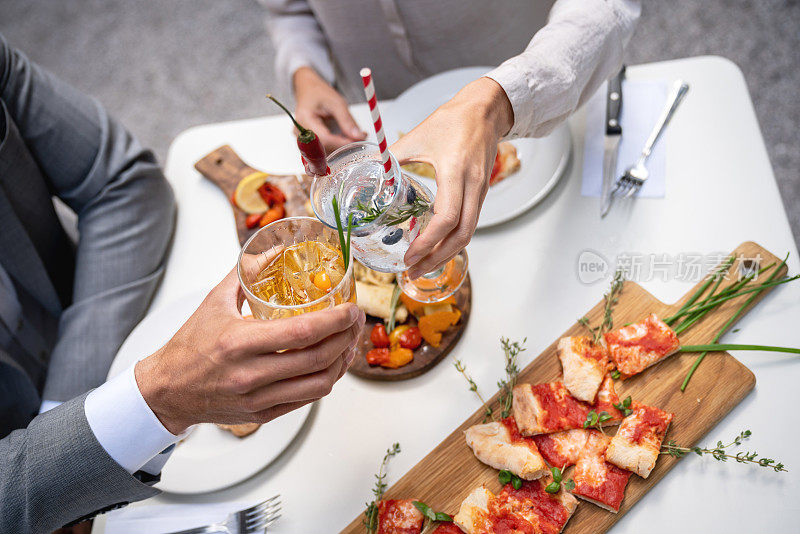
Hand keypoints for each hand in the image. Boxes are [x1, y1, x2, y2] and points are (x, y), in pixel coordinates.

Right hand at [135, 267, 364, 434]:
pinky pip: (306, 400)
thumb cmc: (190, 345)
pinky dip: (325, 381)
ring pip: (318, 385)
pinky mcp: (261, 415)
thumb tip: (275, 250)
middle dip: (346, 338)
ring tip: (348, 343)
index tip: (351, 309)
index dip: (335, 321)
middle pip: (317, 359)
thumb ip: (246, 273)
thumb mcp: (214, 302)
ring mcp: (257, 398)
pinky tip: (331, 365)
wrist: (165, 391)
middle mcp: (250, 374)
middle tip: (356, 321)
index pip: (301, 333)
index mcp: (239, 342)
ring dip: (342, 363)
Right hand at [293, 66, 365, 151]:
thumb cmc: (318, 93)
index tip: (356, 142)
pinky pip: (322, 148)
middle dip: (343, 145)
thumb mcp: (336, 103)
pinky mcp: (308, 142)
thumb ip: (347, 121)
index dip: (341, 142)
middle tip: (358, 139)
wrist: (308, 90)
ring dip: (340, 147)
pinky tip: (343, 138)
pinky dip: (335, 145)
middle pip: (323, 147)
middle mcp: (300, 132)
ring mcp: (302, 139)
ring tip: (352, 137)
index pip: (324, 138)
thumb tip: (358, 137)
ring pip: (324, 151)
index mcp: (304, 119)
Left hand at [390, 77, 512, 278]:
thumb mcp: (418, 136)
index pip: (446, 218)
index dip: (428, 242)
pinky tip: (436, 247)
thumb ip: (393, 158)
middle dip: (437, 258)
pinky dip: (453, 241)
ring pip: (468, 233)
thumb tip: (371, 175)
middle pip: (461, 235)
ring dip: (446, 254)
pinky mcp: (481, 193)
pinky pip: (470, 224)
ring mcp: (480, 192)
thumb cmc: (453, 120)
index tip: (409, 255)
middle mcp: (473, 186)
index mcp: (455, 172)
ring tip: (422, 266)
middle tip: (412, 271)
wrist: (486, 110)